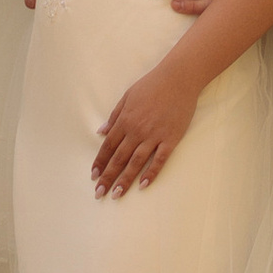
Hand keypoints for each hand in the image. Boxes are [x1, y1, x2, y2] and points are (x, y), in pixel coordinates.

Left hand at [92, 60, 198, 196]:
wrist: (179, 78)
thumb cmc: (152, 85)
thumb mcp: (128, 96)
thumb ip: (114, 116)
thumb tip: (100, 132)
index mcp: (126, 119)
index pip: (109, 145)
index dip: (100, 162)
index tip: (93, 176)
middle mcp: (137, 130)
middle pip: (119, 158)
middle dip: (108, 177)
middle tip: (99, 193)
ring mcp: (154, 135)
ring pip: (136, 162)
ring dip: (125, 179)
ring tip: (116, 194)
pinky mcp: (171, 139)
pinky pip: (159, 160)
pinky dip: (150, 173)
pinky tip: (143, 185)